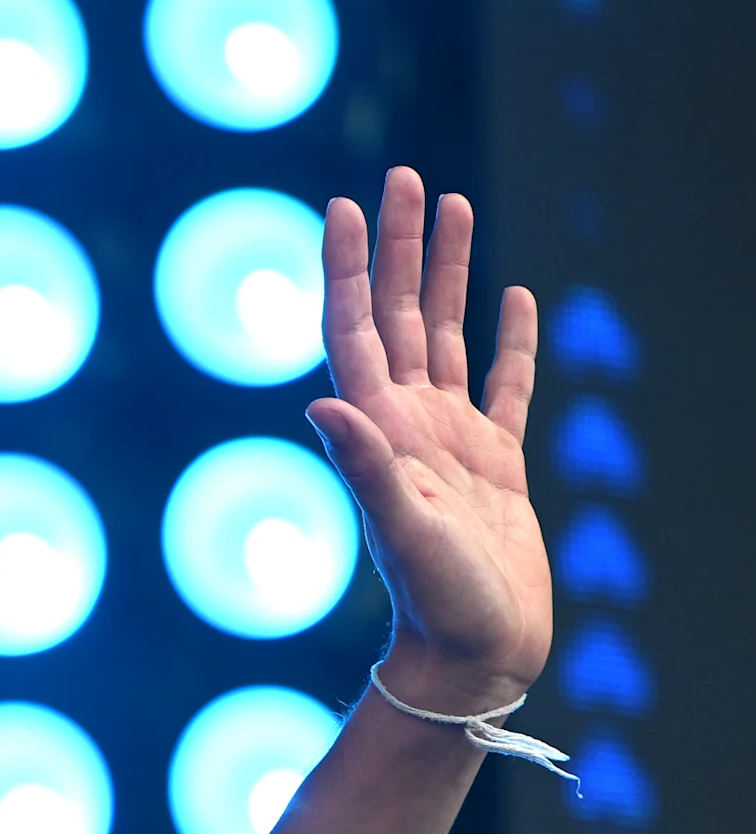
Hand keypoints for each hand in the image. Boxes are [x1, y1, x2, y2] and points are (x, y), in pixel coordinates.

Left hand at [309, 167, 548, 716]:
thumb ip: (365, 464)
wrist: (474, 656)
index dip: (347, 265)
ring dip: (445, 273)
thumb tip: (320, 402)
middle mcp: (408, 423)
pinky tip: (512, 297)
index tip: (344, 203)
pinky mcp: (497, 463)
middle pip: (397, 313)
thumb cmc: (437, 601)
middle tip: (405, 177)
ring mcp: (451, 440)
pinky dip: (508, 339)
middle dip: (400, 245)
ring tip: (453, 207)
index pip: (354, 326)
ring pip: (445, 334)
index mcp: (380, 428)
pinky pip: (504, 385)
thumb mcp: (401, 528)